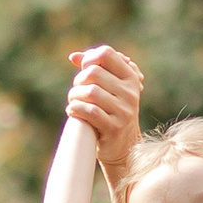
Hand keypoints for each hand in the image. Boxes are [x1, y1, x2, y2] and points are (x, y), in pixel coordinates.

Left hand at [65, 44, 145, 174]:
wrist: (124, 147)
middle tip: (76, 92)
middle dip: (78, 81)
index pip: (107, 54)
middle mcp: (130, 93)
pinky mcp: (114, 128)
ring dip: (74, 96)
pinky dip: (75, 109)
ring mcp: (124, 111)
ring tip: (72, 102)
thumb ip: (94, 69)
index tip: (83, 70)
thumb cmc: (111, 113)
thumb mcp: (109, 89)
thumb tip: (73, 56)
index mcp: (130, 78)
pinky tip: (72, 111)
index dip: (89, 57)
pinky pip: (90, 111)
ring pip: (90, 92)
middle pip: (94, 73)